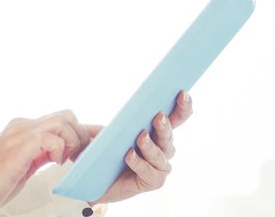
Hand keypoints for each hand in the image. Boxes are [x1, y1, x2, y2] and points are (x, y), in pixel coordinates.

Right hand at [0, 109, 93, 216]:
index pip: (61, 119)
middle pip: (67, 115)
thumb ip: (41, 153)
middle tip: (79, 159)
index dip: (82, 131)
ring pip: (63, 121)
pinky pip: (52, 138)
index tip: (95, 144)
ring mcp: (19, 134)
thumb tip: (63, 152)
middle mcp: (22, 125)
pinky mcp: (19, 147)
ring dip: (73, 143)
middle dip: (81, 135)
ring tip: (66, 162)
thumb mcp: (24, 166)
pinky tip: (55, 165)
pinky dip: (60, 151)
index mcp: (23, 129)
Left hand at [91, 90, 193, 206]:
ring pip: (160, 155)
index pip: (177, 116)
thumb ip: (111, 118)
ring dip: (151, 146)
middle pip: (169, 135)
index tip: (182, 94)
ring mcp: (159, 166)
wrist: (92, 178)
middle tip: (158, 117)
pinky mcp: (152, 181)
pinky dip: (140, 163)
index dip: (183, 106)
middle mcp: (163, 147)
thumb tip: (119, 108)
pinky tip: (129, 155)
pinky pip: (150, 173)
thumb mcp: (104, 128)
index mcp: (157, 129)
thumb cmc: (102, 148)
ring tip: (141, 137)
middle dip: (165, 126)